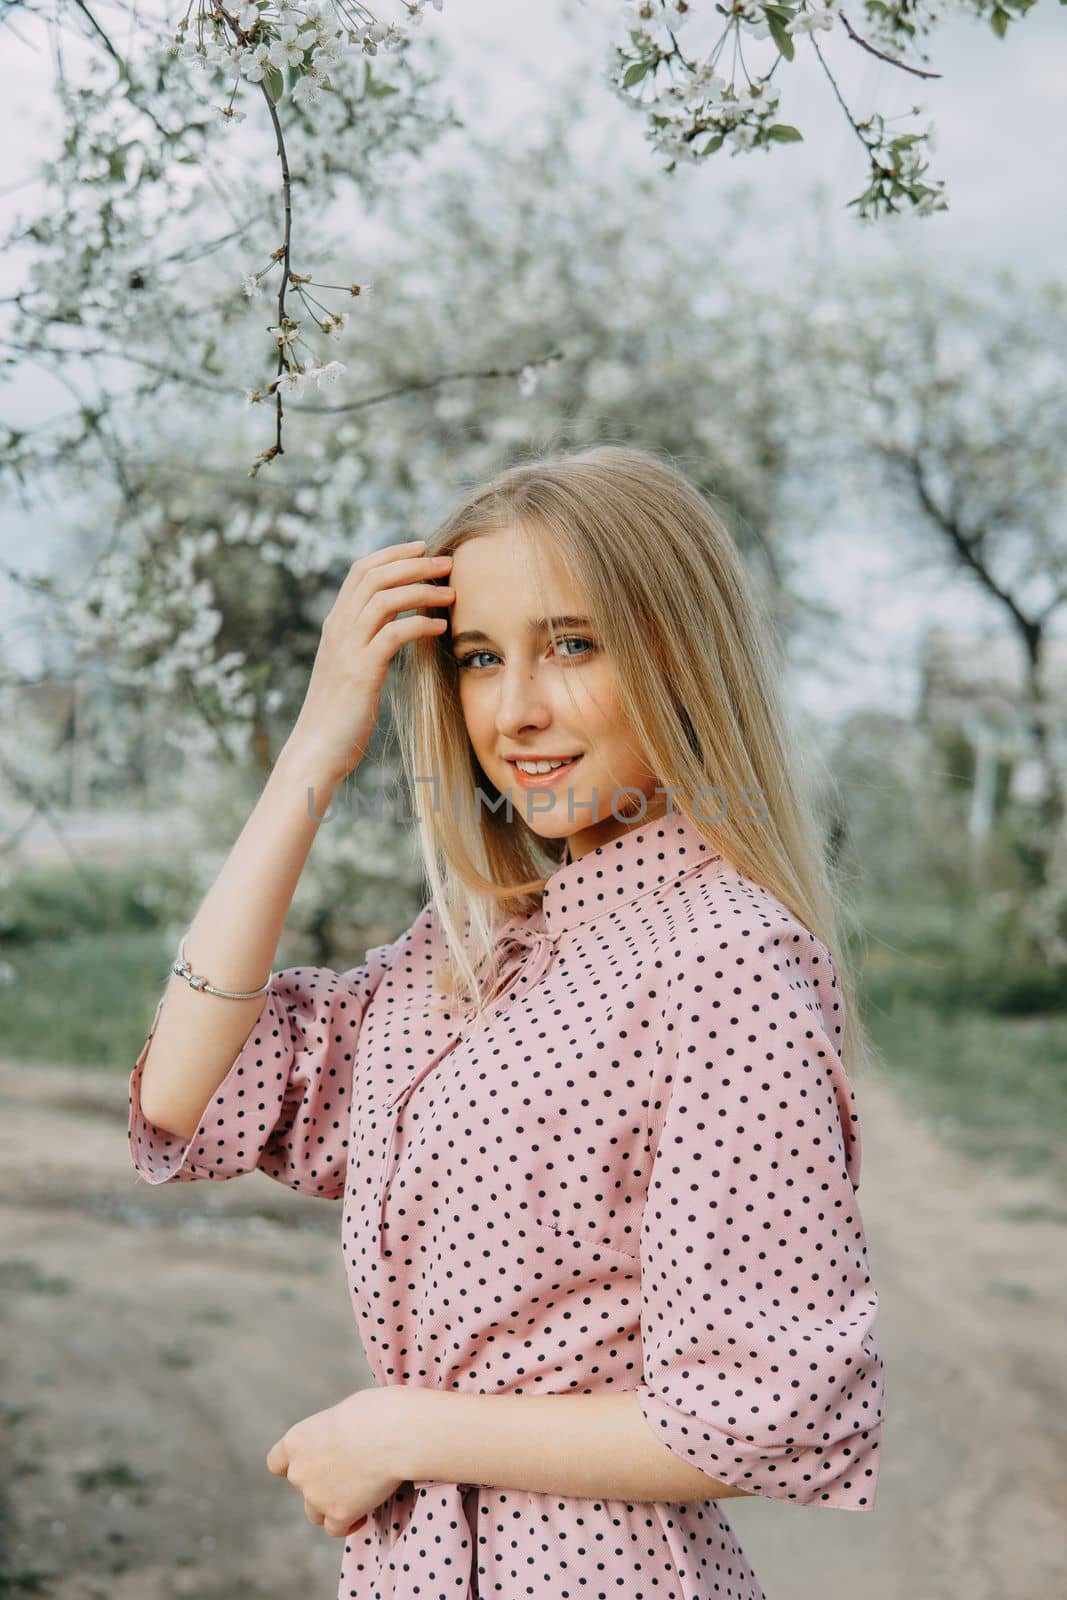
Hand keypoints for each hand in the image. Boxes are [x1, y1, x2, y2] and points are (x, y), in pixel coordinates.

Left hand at [265, 1386, 411, 1539]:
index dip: (293, 1464)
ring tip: (359, 1493)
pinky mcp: (338, 1515)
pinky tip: (364, 1513)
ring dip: (332, 1505)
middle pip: (303, 1486)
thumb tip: (340, 1446)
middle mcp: (299, 1471)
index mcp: (296, 1440)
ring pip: (316, 1513)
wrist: (395, 1433)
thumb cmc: (376, 1413)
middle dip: (322, 1482)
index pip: (276, 1462)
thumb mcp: (342, 1415)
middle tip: (352, 1471)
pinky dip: (349, 1523)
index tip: (314, 1462)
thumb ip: (329, 1436)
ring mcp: (316, 1496)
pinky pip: (336, 1528)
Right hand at [283, 539, 454, 787]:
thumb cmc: (340, 713)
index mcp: (335, 624)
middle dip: (414, 564)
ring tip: (451, 592)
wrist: (317, 748)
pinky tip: (440, 627)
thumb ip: (366, 642)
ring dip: (422, 589)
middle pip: (376, 576)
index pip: (362, 571)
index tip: (423, 548)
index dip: (393, 554)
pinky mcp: (361, 671)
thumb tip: (393, 627)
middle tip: (447, 562)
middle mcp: (338, 629)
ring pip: (385, 599)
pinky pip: (393, 634)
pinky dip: (419, 624)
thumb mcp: (350, 668)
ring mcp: (347, 648)